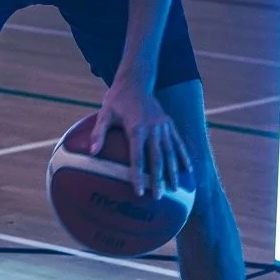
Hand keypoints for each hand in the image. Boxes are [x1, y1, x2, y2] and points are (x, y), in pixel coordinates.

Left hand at [89, 79, 192, 199]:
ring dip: (173, 172)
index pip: (138, 157)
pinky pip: (178, 143)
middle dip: (158, 179)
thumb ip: (98, 133)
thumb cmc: (116, 100)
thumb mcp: (104, 113)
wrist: (136, 82)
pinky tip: (188, 171)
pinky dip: (184, 157)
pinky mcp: (169, 124)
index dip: (138, 175)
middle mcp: (153, 128)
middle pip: (157, 158)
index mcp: (136, 128)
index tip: (139, 192)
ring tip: (174, 189)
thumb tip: (91, 153)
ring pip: (171, 153)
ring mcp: (163, 126)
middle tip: (158, 197)